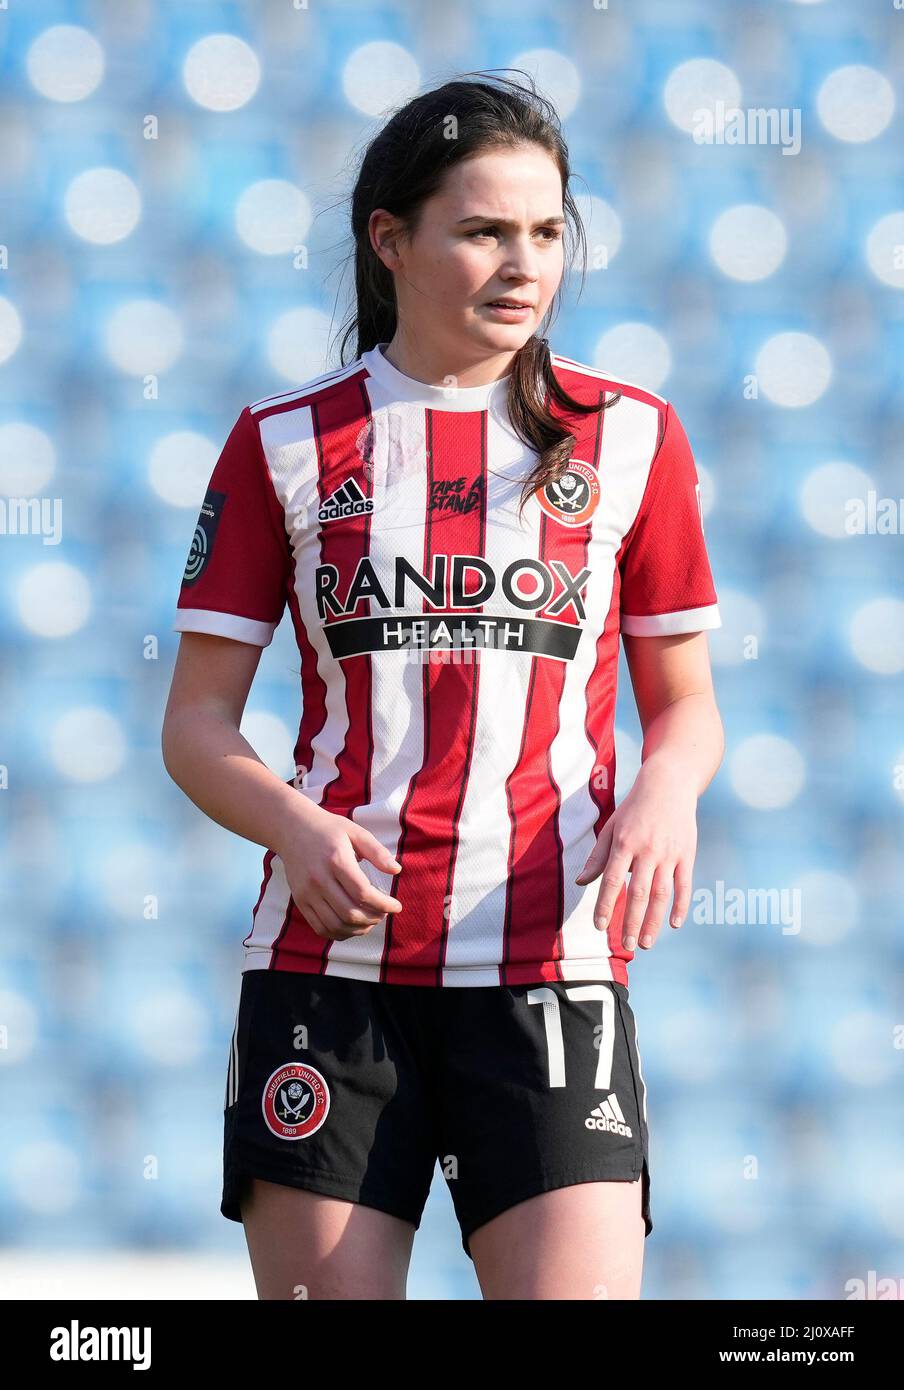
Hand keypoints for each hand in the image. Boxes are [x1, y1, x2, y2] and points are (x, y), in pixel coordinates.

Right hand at [277, 806, 402, 941]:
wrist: (292, 828)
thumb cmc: (329, 830)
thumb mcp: (356, 832)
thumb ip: (377, 852)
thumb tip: (396, 870)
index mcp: (336, 860)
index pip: (363, 893)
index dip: (384, 904)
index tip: (396, 906)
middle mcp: (319, 879)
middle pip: (350, 912)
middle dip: (373, 918)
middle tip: (384, 913)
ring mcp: (307, 892)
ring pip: (335, 924)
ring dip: (358, 929)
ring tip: (371, 921)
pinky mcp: (300, 901)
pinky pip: (320, 927)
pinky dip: (339, 933)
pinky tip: (352, 926)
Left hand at [574, 757, 696, 951]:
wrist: (669, 784)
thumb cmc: (634, 808)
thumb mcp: (611, 827)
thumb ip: (598, 857)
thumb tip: (581, 883)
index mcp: (625, 843)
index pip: (612, 880)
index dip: (606, 905)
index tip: (601, 926)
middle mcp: (648, 850)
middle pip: (639, 892)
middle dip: (632, 921)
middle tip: (627, 944)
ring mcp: (669, 853)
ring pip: (662, 894)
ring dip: (654, 921)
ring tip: (646, 943)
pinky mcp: (687, 853)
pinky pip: (684, 885)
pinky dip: (680, 905)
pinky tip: (673, 923)